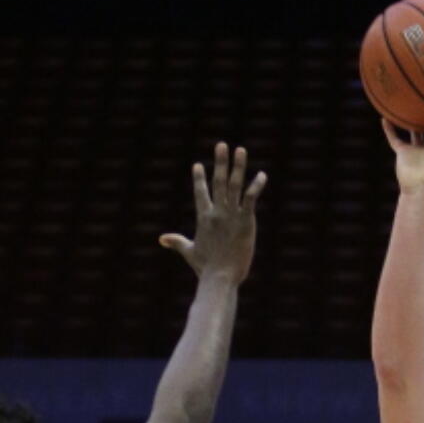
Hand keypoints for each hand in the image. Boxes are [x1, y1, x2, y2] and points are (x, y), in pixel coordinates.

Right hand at [160, 143, 266, 284]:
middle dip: (219, 162)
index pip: (200, 193)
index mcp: (204, 218)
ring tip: (240, 150)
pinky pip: (251, 198)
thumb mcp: (189, 252)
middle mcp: (217, 212)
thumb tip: (161, 239)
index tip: (198, 165)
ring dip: (238, 166)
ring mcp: (231, 215)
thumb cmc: (205, 268)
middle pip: (218, 181)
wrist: (220, 277)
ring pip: (235, 185)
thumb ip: (177, 242)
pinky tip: (262, 175)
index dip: (199, 178)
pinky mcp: (245, 221)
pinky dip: (256, 185)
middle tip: (221, 145)